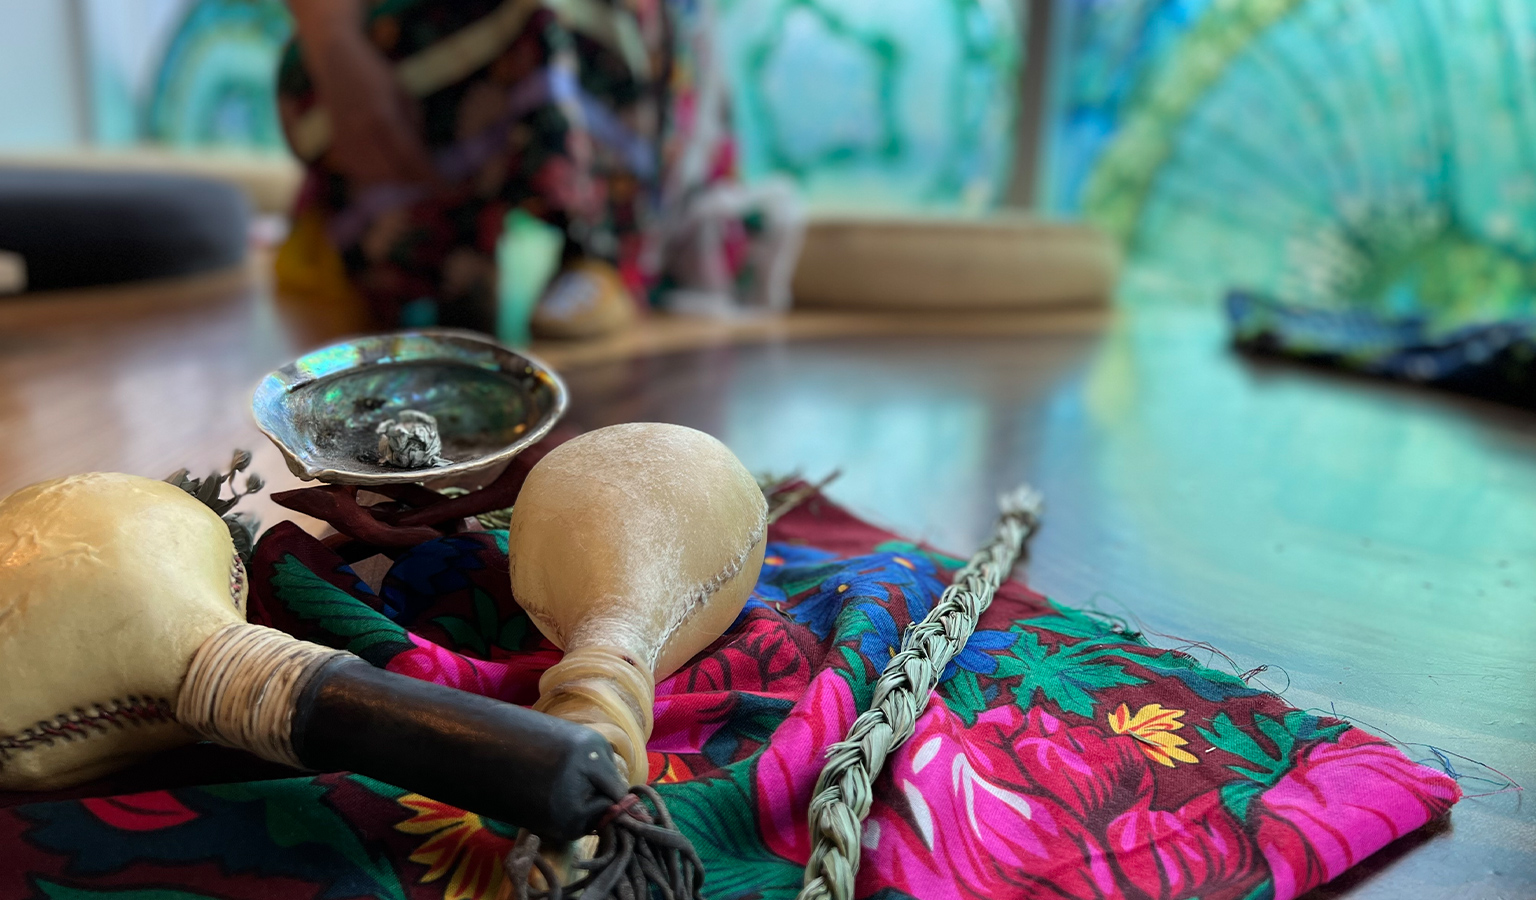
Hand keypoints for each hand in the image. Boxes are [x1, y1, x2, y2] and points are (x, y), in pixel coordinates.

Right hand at [305, 27, 436, 185]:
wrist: (334, 60)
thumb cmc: (375, 73)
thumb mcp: (404, 96)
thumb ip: (415, 129)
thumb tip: (425, 162)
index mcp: (382, 118)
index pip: (414, 160)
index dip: (436, 180)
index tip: (456, 190)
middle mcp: (361, 135)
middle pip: (399, 175)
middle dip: (421, 180)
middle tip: (438, 177)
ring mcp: (346, 144)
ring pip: (382, 180)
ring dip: (402, 178)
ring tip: (414, 165)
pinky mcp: (338, 150)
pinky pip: (366, 176)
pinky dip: (382, 174)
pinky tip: (389, 160)